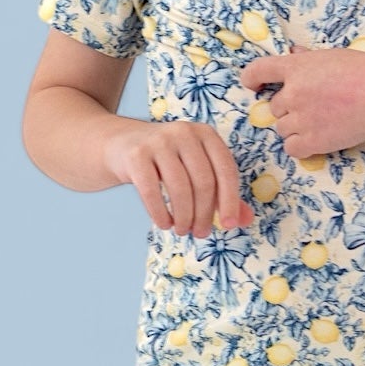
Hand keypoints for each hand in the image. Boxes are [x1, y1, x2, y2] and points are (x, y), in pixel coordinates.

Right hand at [102, 118, 254, 236]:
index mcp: (205, 134)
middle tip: (200, 233)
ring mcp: (158, 141)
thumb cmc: (166, 162)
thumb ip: (221, 192)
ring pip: (180, 188)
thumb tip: (244, 220)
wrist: (120, 144)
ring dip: (183, 217)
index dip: (231, 201)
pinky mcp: (136, 155)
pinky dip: (160, 213)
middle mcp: (184, 132)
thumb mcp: (195, 169)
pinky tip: (164, 224)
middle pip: (204, 182)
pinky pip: (152, 192)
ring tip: (182, 230)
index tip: (229, 226)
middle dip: (204, 214)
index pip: (226, 170)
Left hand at [237, 44, 364, 159]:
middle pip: (275, 106)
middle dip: (289, 108)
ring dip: (295, 127)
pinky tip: (314, 140)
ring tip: (319, 123)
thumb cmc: (363, 71)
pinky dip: (300, 146)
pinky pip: (291, 148)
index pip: (258, 70)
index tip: (252, 85)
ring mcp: (299, 118)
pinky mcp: (311, 140)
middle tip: (313, 107)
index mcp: (295, 68)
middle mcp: (292, 93)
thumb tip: (294, 53)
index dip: (251, 78)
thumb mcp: (331, 56)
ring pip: (282, 128)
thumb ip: (308, 58)